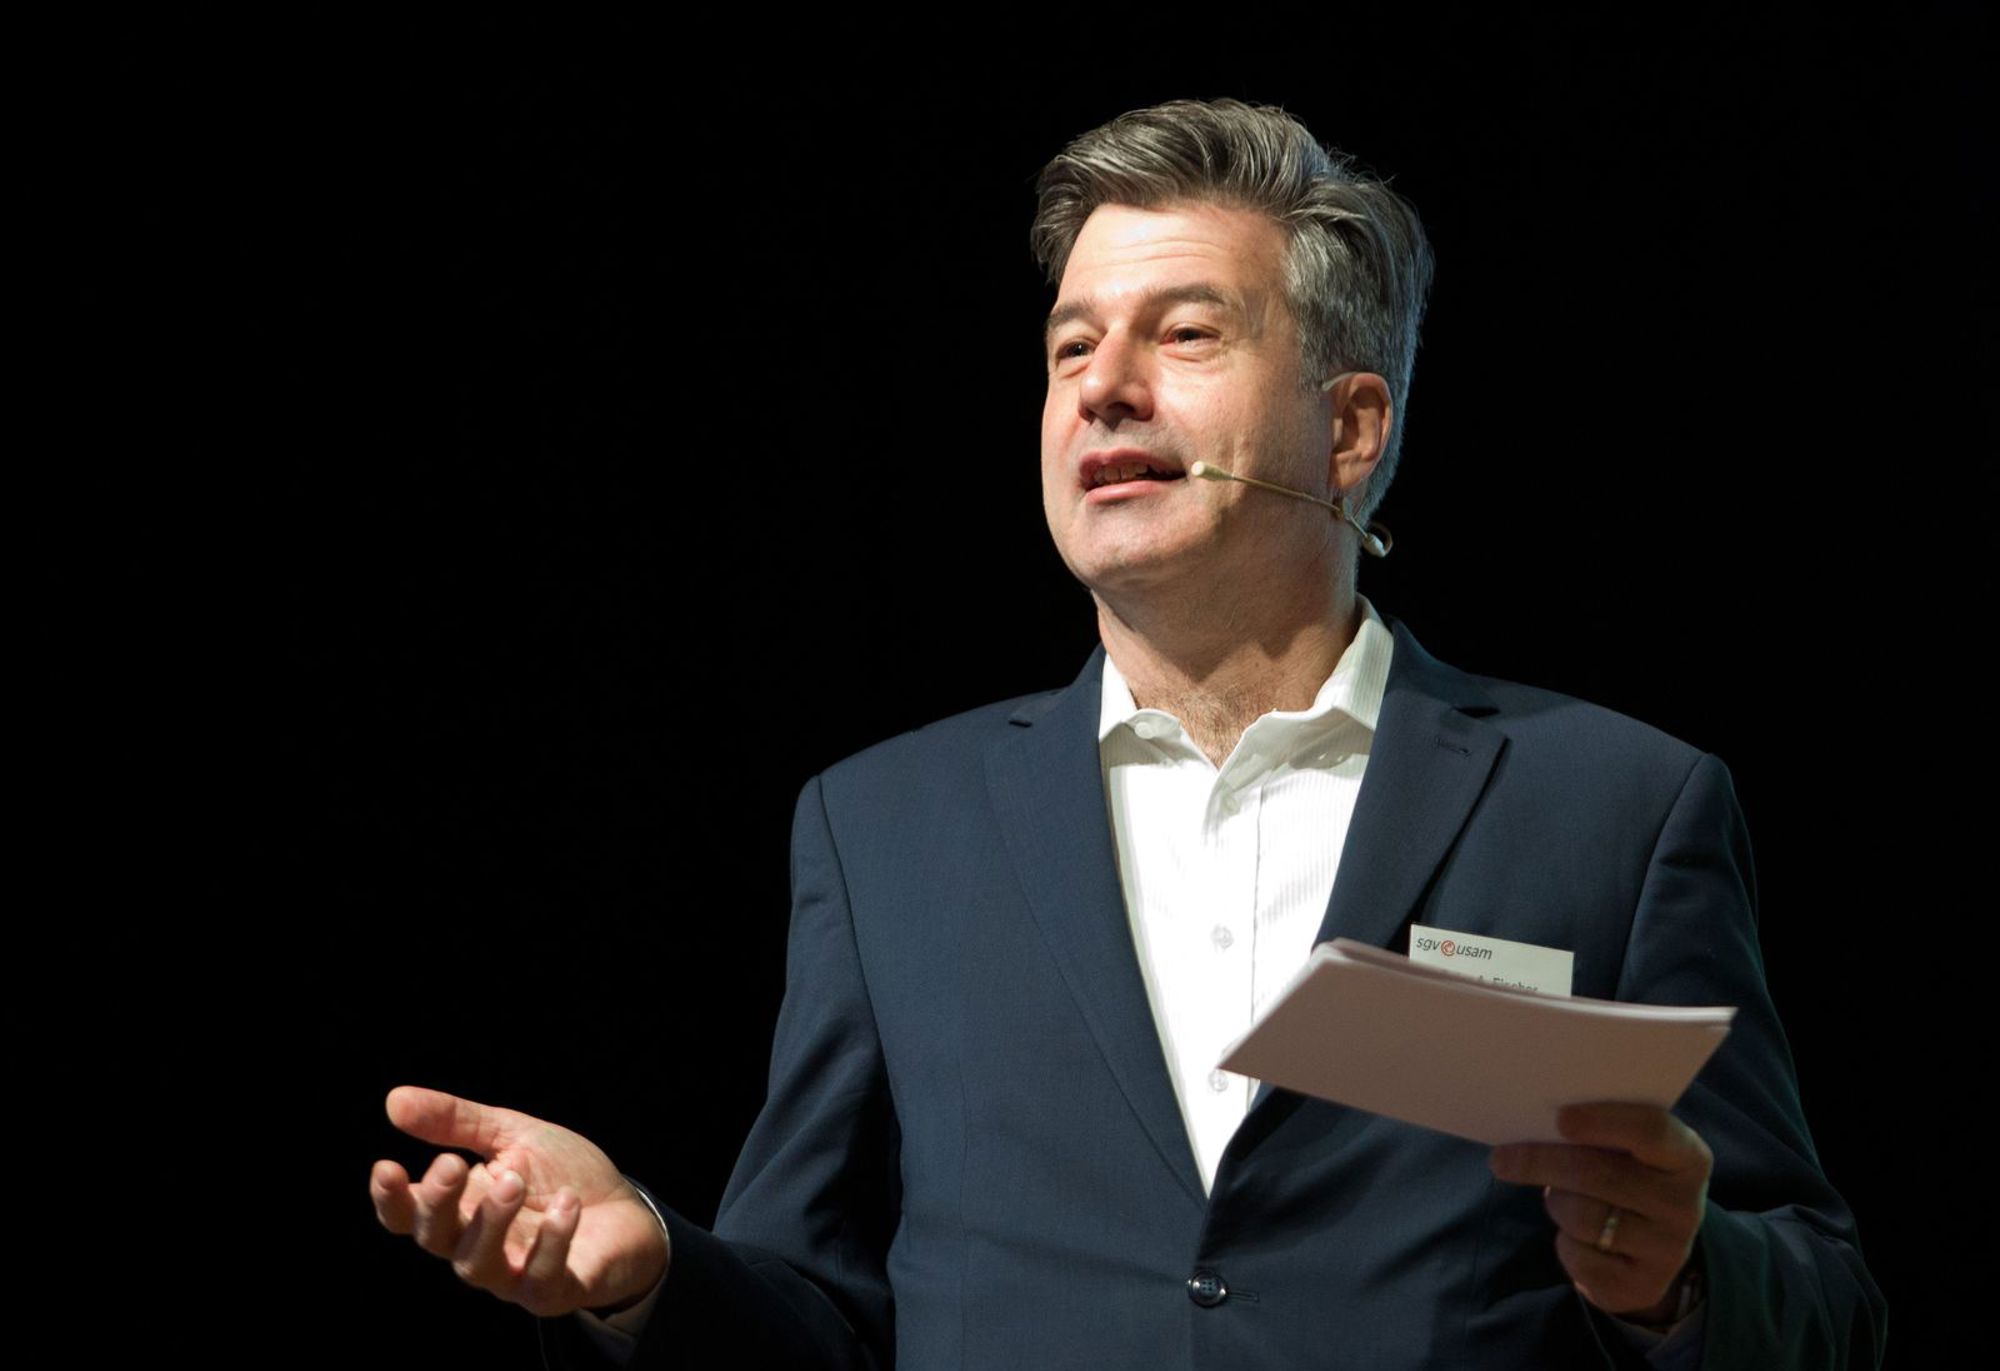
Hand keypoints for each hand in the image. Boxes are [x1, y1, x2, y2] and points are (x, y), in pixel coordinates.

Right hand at [369, 1085, 669, 1316]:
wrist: (628, 1210)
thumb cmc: (562, 1173)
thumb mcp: (513, 1135)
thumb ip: (457, 1122)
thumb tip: (394, 1100)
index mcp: (461, 1208)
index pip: (409, 1214)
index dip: (391, 1198)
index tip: (386, 1167)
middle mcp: (477, 1246)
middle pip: (435, 1239)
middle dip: (437, 1203)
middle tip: (453, 1164)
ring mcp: (512, 1275)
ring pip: (477, 1265)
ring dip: (490, 1221)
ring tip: (514, 1179)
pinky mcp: (552, 1291)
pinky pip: (539, 1278)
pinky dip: (551, 1241)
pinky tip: (566, 1204)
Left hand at [1489, 1102, 1710, 1322]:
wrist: (1650, 1249)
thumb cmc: (1626, 1178)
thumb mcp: (1628, 1151)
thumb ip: (1598, 1132)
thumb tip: (1536, 1122)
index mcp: (1687, 1156)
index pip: (1650, 1131)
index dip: (1602, 1122)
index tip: (1560, 1118)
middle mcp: (1685, 1204)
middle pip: (1599, 1175)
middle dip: (1542, 1163)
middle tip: (1502, 1159)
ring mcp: (1669, 1250)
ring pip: (1584, 1217)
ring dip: (1556, 1204)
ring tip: (1560, 1198)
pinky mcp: (1643, 1287)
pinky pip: (1580, 1258)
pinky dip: (1565, 1244)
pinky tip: (1577, 1237)